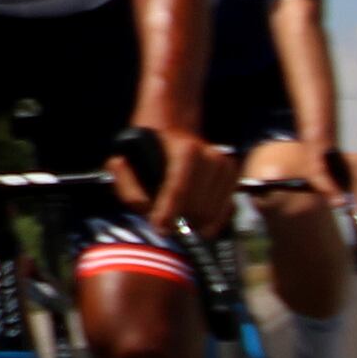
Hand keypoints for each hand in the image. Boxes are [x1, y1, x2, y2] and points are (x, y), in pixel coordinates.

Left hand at [118, 121, 233, 235]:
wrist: (172, 128)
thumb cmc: (146, 149)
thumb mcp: (124, 158)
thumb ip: (127, 184)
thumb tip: (146, 207)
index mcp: (186, 152)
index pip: (179, 191)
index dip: (168, 213)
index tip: (160, 228)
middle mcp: (211, 158)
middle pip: (196, 207)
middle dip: (178, 217)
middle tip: (163, 215)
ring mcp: (225, 167)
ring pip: (210, 213)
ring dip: (192, 219)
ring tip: (177, 211)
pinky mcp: (232, 177)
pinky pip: (224, 211)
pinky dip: (209, 219)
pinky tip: (195, 216)